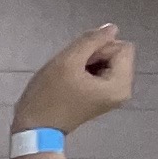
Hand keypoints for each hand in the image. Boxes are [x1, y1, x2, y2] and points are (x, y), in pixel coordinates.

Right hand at [17, 25, 133, 135]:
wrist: (34, 129)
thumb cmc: (48, 96)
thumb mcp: (66, 61)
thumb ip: (91, 40)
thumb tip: (112, 28)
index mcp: (120, 84)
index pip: (121, 47)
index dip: (97, 49)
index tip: (77, 65)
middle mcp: (123, 90)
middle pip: (117, 54)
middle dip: (94, 56)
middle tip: (71, 71)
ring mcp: (114, 96)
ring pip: (109, 62)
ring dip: (88, 63)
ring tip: (69, 77)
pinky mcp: (103, 98)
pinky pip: (102, 73)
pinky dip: (87, 72)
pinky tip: (71, 82)